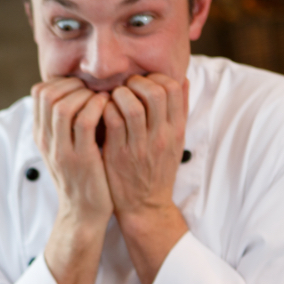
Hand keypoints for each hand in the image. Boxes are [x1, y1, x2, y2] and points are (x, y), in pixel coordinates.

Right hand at [31, 77, 113, 225]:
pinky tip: (108, 108)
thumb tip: (79, 93)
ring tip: (101, 99)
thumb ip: (66, 124)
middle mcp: (46, 141)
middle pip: (47, 94)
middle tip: (93, 91)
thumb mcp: (66, 148)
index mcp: (42, 136)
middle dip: (73, 85)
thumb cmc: (83, 177)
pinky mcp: (80, 159)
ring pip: (62, 106)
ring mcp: (61, 150)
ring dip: (86, 95)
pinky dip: (96, 107)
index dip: (63, 82)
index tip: (83, 87)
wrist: (84, 213)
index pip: (39, 93)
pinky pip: (84, 121)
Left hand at [101, 74, 190, 283]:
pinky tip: (102, 111)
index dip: (155, 77)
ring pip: (132, 105)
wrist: (145, 206)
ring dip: (119, 94)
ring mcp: (139, 146)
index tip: (143, 82)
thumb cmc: (157, 170)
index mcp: (176, 130)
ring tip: (113, 98)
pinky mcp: (118, 155)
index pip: (173, 87)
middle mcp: (161, 136)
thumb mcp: (176, 141)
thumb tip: (181, 78)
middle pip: (155, 92)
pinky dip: (105, 110)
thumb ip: (179, 111)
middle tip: (125, 87)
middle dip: (136, 82)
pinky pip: (111, 122)